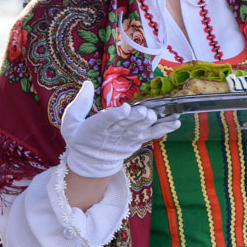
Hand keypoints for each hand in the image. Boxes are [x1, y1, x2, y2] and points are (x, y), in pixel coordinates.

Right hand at [60, 80, 179, 178]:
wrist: (91, 163)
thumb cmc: (80, 138)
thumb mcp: (71, 121)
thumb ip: (80, 102)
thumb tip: (88, 84)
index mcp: (94, 129)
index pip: (106, 121)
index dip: (116, 116)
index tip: (124, 109)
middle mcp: (113, 135)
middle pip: (126, 125)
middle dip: (136, 118)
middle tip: (144, 112)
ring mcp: (127, 140)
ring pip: (140, 130)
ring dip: (150, 123)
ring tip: (156, 115)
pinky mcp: (137, 142)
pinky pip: (152, 135)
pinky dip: (164, 128)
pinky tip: (175, 122)